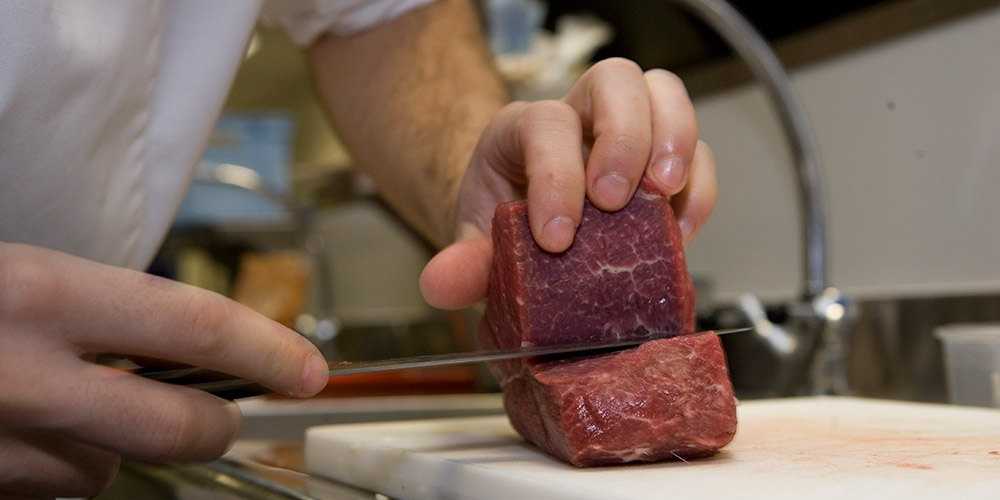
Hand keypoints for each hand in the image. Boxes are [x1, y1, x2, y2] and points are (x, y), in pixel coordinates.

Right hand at [0, 242, 327, 497]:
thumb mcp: (25, 272)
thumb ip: (109, 307)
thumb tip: (194, 344)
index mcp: (43, 295)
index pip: (197, 329)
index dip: (269, 352)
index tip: (306, 369)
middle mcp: (25, 379)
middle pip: (178, 428)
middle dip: (217, 424)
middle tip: (222, 410)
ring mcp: (2, 448)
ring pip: (107, 468)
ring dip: (111, 442)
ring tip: (59, 396)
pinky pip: (52, 486)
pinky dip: (57, 460)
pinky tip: (21, 422)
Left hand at [420, 58, 717, 308]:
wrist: (525, 229)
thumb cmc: (504, 226)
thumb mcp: (476, 246)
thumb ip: (461, 264)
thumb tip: (441, 283)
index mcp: (523, 130)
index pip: (544, 124)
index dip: (555, 175)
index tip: (556, 237)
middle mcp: (579, 116)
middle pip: (614, 80)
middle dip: (622, 139)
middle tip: (614, 201)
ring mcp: (628, 131)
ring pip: (664, 93)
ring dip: (675, 141)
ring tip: (666, 197)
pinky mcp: (663, 161)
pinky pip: (699, 151)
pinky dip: (699, 189)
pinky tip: (682, 230)